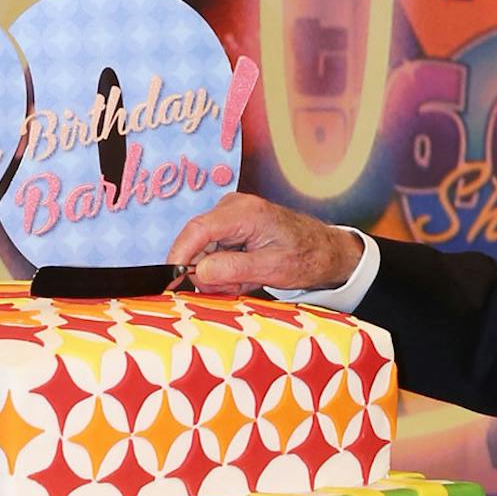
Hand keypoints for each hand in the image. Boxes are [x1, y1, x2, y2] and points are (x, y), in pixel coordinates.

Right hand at [165, 193, 363, 294]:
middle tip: (234, 287)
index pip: (197, 230)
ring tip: (247, 279)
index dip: (179, 256)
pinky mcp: (229, 227)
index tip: (171, 281)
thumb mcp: (271, 269)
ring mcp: (229, 216)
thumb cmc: (306, 256)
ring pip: (202, 251)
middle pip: (196, 242)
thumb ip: (233, 269)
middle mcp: (232, 208)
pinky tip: (244, 274)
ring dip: (218, 273)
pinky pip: (212, 252)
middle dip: (206, 272)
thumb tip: (197, 274)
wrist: (324, 250)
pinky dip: (223, 269)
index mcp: (244, 212)